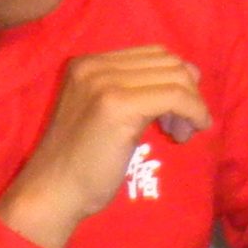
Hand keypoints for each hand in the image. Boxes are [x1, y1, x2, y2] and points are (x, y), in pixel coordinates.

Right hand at [0, 47, 210, 247]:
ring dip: (192, 105)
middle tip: (182, 127)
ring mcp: (104, 83)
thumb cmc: (83, 162)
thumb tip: (190, 75)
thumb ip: (135, 90)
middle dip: (188, 92)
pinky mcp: (118, 105)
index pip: (155, 55)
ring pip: (176, 77)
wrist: (53, 192)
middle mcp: (94, 65)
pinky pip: (175, 96)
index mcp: (88, 63)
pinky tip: (188, 133)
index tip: (175, 114)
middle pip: (169, 62)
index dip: (177, 81)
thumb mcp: (106, 111)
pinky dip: (194, 112)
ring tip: (181, 133)